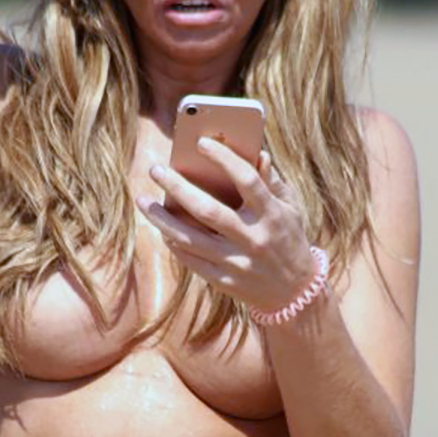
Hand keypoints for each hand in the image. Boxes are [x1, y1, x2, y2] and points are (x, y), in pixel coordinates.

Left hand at [136, 138, 318, 314]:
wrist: (295, 293)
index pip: (247, 180)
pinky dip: (173, 242)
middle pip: (208, 210)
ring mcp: (236, 263)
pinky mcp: (224, 281)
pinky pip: (191, 260)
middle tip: (155, 170)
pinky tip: (161, 227)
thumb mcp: (291, 209)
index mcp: (271, 215)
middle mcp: (252, 239)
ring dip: (162, 218)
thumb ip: (273, 181)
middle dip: (177, 187)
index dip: (224, 158)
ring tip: (142, 200)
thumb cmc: (289, 239)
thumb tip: (258, 153)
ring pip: (189, 238)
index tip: (201, 143)